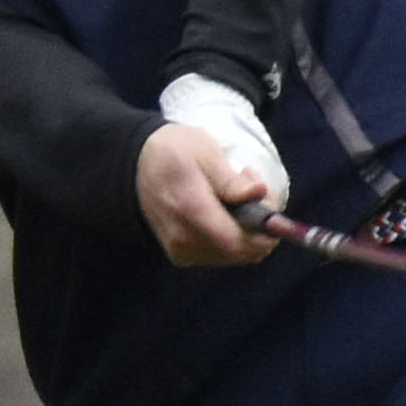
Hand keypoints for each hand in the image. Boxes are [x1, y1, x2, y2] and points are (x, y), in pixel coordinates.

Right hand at [136, 124, 281, 265]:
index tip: (269, 203)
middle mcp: (183, 239)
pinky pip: (221, 254)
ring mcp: (181, 251)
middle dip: (259, 227)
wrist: (136, 166)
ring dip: (247, 231)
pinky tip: (225, 209)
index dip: (264, 231)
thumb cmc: (173, 152)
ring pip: (235, 256)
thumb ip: (230, 178)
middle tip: (255, 191)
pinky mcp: (182, 255)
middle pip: (241, 252)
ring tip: (237, 195)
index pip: (237, 242)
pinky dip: (233, 236)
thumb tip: (258, 192)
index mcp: (190, 210)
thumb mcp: (203, 150)